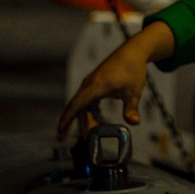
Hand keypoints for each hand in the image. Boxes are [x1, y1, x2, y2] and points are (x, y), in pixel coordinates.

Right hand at [56, 22, 174, 139]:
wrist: (133, 52)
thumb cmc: (133, 69)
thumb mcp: (134, 91)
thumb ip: (131, 108)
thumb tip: (134, 123)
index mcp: (95, 86)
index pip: (76, 105)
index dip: (66, 120)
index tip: (60, 134)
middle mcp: (89, 85)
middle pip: (78, 109)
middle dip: (77, 125)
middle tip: (85, 142)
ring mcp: (90, 84)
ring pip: (82, 106)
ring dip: (86, 120)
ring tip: (92, 136)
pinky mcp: (94, 84)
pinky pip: (87, 102)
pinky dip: (91, 113)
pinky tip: (98, 123)